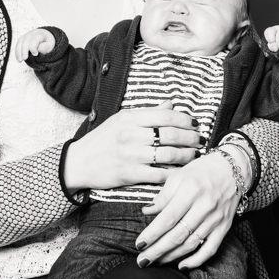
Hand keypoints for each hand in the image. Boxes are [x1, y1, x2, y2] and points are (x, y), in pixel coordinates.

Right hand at [15, 28, 54, 60]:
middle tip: (25, 58)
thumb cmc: (48, 42)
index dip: (33, 47)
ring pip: (20, 42)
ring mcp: (26, 35)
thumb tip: (37, 49)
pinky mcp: (22, 39)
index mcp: (40, 33)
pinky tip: (19, 58)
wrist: (46, 38)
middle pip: (25, 40)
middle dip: (24, 50)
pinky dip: (17, 52)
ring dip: (19, 52)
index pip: (34, 39)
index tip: (35, 54)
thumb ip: (44, 47)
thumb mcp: (50, 45)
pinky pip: (17, 45)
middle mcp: (32, 33)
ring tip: (20, 60)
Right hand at [62, 101, 202, 193]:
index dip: (185, 120)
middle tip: (200, 141)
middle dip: (191, 138)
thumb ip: (147, 113)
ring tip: (194, 155)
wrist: (77, 162)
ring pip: (169, 154)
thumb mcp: (121, 120)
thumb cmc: (102, 139)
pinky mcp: (129, 174)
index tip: (195, 124)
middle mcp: (131, 135)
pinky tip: (182, 173)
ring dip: (187, 156)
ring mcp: (131, 155)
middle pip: (170, 134)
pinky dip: (174, 174)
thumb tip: (170, 103)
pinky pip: (159, 174)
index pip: (165, 115)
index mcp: (130, 118)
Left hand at [135, 150, 240, 268]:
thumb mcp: (179, 176)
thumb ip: (163, 196)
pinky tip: (182, 266)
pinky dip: (196, 260)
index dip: (152, 234)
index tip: (139, 244)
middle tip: (142, 261)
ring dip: (171, 256)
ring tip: (156, 262)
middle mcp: (204, 207)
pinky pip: (210, 249)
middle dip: (157, 251)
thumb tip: (147, 211)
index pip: (167, 219)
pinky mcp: (224, 227)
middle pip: (177, 235)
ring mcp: (215, 219)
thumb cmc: (202, 171)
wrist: (232, 169)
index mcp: (190, 191)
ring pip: (191, 244)